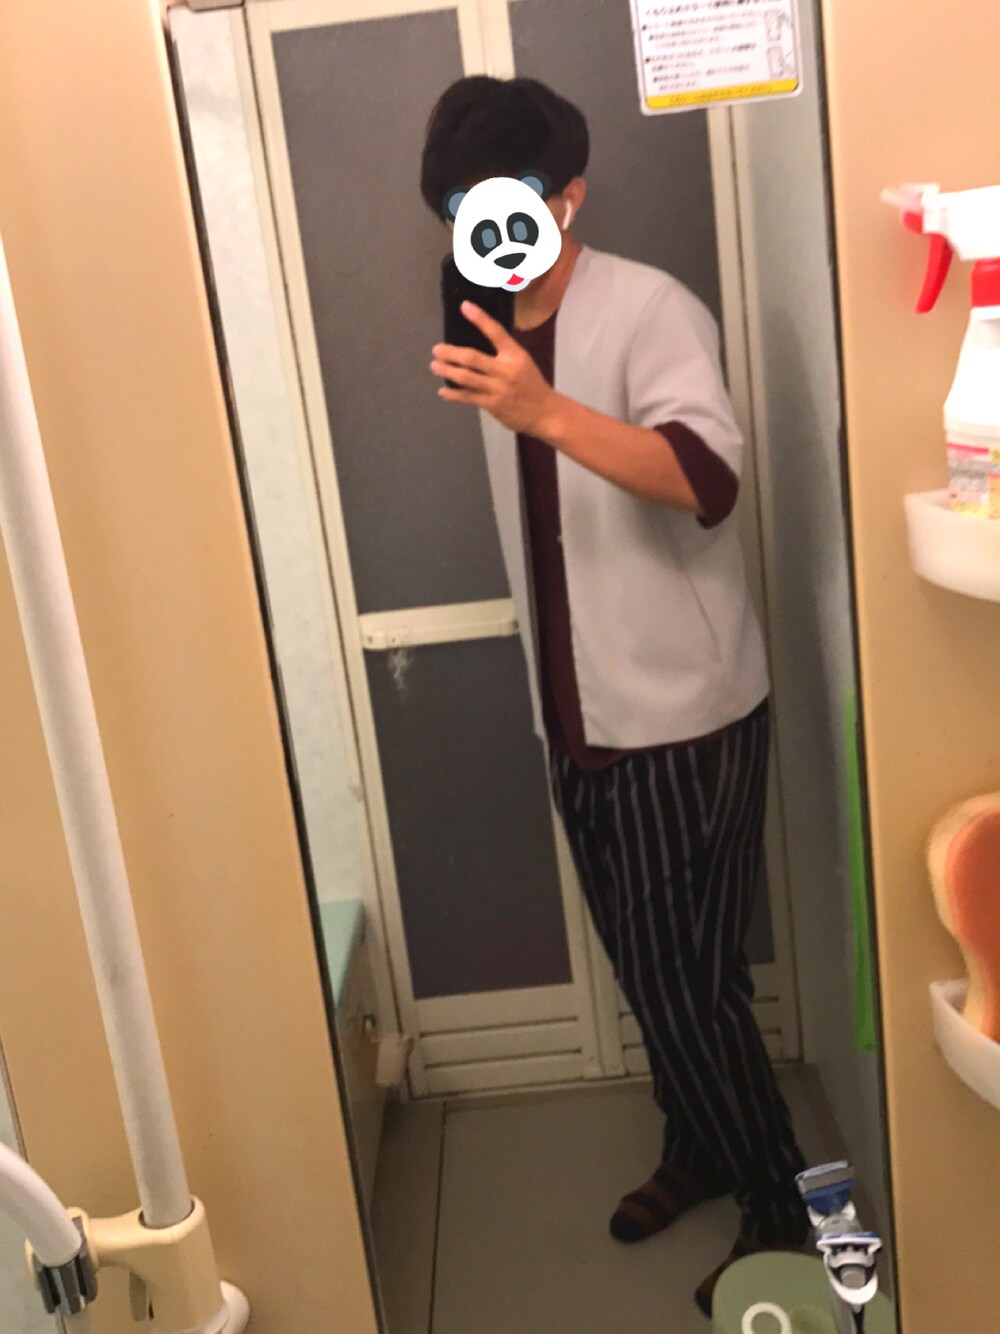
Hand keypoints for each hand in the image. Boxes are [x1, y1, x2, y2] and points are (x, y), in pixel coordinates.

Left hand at [430, 301, 558, 436]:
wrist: (545, 412)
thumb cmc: (531, 384)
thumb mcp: (522, 362)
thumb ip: (503, 353)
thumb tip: (476, 343)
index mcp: (515, 355)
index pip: (496, 332)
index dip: (479, 318)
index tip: (464, 306)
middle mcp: (505, 370)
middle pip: (472, 358)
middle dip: (451, 353)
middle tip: (436, 349)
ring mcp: (497, 388)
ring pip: (466, 378)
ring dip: (447, 371)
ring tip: (435, 366)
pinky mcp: (492, 404)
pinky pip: (467, 397)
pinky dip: (453, 394)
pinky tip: (443, 391)